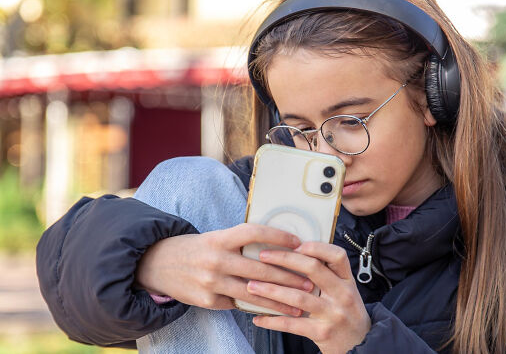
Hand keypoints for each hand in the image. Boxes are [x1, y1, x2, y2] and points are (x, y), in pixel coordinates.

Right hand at [135, 223, 313, 314]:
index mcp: (220, 238)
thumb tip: (277, 247)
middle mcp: (216, 259)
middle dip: (288, 277)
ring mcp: (210, 282)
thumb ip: (241, 242)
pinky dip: (256, 307)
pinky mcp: (206, 300)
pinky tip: (274, 311)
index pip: (254, 233)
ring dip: (278, 300)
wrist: (157, 264)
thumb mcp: (216, 237)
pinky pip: (237, 305)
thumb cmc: (196, 249)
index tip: (298, 242)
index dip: (278, 236)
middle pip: (259, 268)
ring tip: (299, 304)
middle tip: (309, 282)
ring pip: (252, 293)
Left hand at [248, 242, 370, 353]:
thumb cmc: (347, 314)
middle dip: (285, 259)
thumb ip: (328, 275)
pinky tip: (259, 318)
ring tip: (252, 286)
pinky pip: (292, 324)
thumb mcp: (345, 290)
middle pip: (313, 269)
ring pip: (298, 297)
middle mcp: (342, 294)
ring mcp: (333, 314)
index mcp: (347, 280)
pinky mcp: (322, 333)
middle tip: (263, 256)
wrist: (361, 346)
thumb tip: (297, 255)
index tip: (294, 243)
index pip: (337, 255)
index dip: (315, 247)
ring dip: (271, 290)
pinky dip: (272, 320)